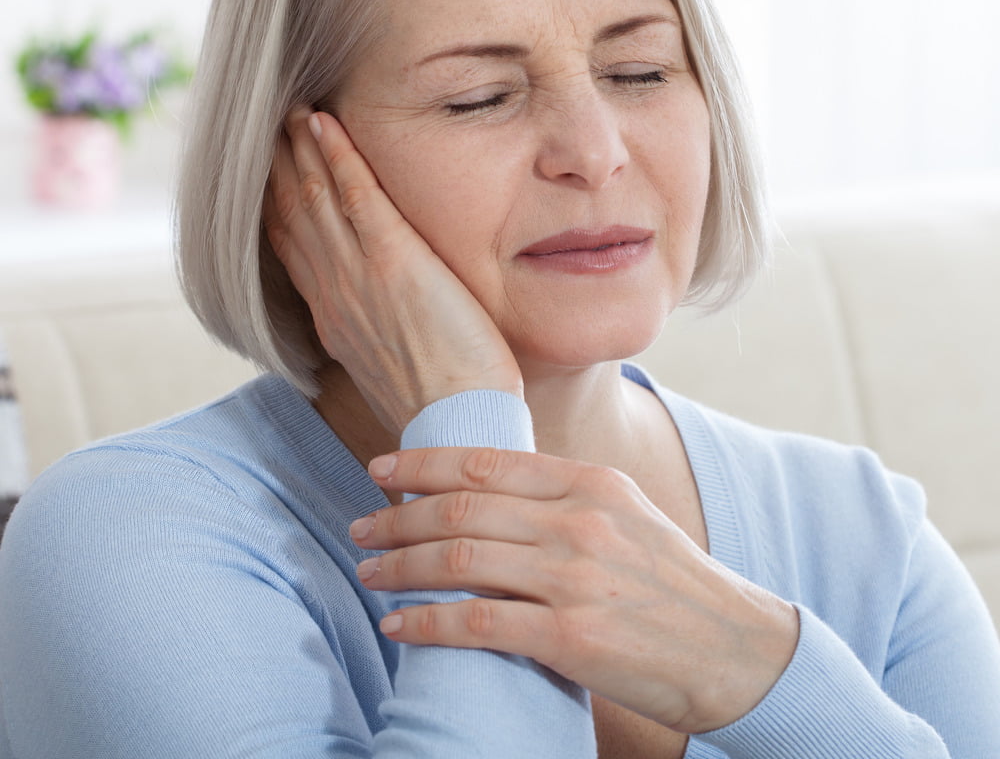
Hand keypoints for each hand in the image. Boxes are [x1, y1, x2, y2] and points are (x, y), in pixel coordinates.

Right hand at [264, 109, 522, 432]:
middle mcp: (334, 290)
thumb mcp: (390, 368)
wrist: (455, 426)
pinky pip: (355, 194)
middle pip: (291, 214)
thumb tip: (376, 325)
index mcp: (335, 316)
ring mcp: (358, 273)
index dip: (275, 206)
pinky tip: (324, 122)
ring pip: (314, 196)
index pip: (292, 248)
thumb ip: (375, 335)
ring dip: (300, 149)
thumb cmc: (440, 406)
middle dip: (278, 166)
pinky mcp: (393, 259)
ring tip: (291, 112)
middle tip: (268, 127)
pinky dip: (336, 154)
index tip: (268, 176)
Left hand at [350, 446, 798, 733]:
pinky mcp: (570, 637)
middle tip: (361, 525)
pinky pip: (478, 624)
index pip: (486, 462)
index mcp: (589, 482)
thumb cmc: (670, 579)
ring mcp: (574, 578)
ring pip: (459, 559)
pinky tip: (399, 625)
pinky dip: (428, 622)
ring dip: (401, 565)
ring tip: (368, 570)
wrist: (733, 648)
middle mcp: (578, 521)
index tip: (381, 468)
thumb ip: (562, 494)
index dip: (423, 464)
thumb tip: (489, 485)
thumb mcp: (624, 511)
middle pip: (462, 508)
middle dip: (398, 515)